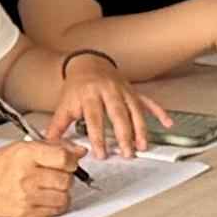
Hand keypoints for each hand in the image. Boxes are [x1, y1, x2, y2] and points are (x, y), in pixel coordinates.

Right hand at [0, 141, 76, 216]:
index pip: (64, 158)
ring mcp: (27, 197)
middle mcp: (26, 176)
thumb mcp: (23, 147)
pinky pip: (55, 211)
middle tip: (56, 174)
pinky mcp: (27, 213)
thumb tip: (79, 151)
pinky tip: (45, 197)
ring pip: (64, 197)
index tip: (68, 162)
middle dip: (65, 176)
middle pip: (66, 179)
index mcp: (25, 155)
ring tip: (50, 186)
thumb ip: (53, 147)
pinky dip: (55, 204)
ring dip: (61, 192)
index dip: (71, 160)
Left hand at [47, 62, 167, 160]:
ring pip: (135, 110)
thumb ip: (58, 126)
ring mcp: (123, 91)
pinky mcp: (133, 91)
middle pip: (118, 114)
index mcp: (89, 95)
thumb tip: (49, 145)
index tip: (101, 153)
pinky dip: (159, 112)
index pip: (94, 118)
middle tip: (127, 152)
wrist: (87, 63)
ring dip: (141, 129)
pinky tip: (167, 123)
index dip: (98, 136)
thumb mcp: (64, 104)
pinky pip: (149, 101)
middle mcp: (108, 92)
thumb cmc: (77, 87)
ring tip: (143, 145)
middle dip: (124, 135)